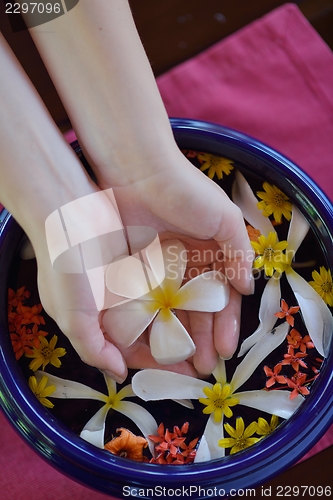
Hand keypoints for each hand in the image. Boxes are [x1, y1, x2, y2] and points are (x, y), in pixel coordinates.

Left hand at [94, 149, 253, 374]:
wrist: (138, 170)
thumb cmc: (185, 192)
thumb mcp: (224, 218)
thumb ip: (239, 252)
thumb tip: (247, 289)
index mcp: (212, 254)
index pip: (222, 298)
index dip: (225, 325)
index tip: (223, 350)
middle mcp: (188, 265)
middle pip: (197, 311)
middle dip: (202, 338)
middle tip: (201, 367)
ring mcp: (161, 269)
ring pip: (172, 311)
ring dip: (179, 337)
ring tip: (181, 363)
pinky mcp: (135, 269)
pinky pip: (145, 303)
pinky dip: (151, 323)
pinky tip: (153, 342)